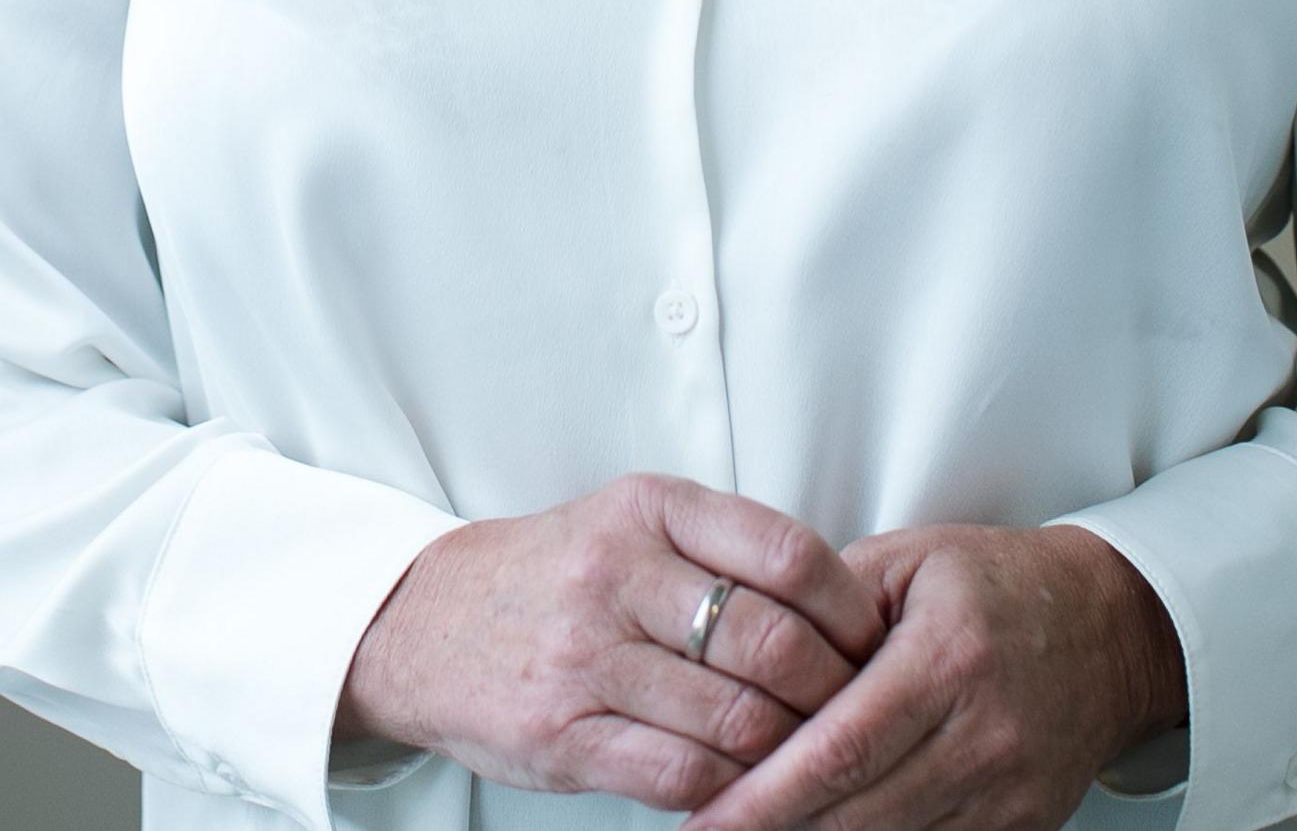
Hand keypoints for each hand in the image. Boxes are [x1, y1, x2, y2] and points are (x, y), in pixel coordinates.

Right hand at [335, 472, 891, 811]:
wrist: (423, 625)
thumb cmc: (554, 577)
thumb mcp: (632, 525)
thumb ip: (724, 550)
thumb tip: (847, 611)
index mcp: (647, 509)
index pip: (786, 553)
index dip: (850, 608)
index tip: (874, 642)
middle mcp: (615, 573)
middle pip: (771, 643)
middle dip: (833, 690)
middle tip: (859, 713)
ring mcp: (584, 656)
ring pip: (736, 717)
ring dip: (792, 750)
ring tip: (814, 756)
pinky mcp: (562, 733)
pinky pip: (682, 772)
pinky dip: (733, 788)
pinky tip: (747, 784)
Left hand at [679, 523, 1184, 830]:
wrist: (1111, 629)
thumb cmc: (1000, 584)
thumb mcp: (907, 561)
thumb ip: (826, 610)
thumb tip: (749, 666)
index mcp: (948, 659)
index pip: (839, 748)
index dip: (763, 796)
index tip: (703, 818)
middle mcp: (984, 735)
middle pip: (858, 813)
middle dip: (774, 830)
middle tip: (709, 830)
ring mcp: (1009, 791)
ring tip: (753, 829)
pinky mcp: (1023, 825)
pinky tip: (826, 830)